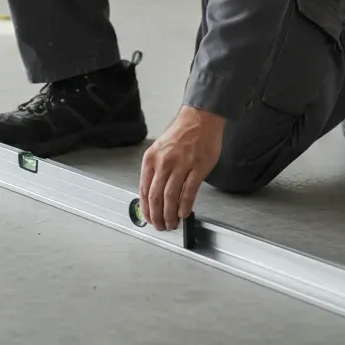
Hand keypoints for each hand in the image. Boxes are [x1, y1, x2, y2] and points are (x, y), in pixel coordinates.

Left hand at [139, 106, 224, 231]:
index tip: (148, 218)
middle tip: (160, 226)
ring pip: (170, 198)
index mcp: (151, 158)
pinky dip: (185, 206)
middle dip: (156, 216)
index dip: (146, 208)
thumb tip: (154, 194)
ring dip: (170, 215)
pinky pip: (188, 192)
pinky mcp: (197, 167)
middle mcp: (164, 162)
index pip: (144, 189)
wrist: (200, 118)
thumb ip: (156, 170)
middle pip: (156, 197)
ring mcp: (181, 165)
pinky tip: (184, 213)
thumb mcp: (160, 149)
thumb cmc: (181, 133)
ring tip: (172, 223)